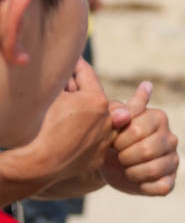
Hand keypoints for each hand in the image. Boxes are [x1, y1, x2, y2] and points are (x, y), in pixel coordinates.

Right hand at [0, 58, 129, 203]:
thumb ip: (66, 83)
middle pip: (93, 97)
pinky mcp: (99, 158)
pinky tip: (69, 134)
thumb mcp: (51, 97)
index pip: (87, 74)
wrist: (38, 165)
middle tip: (67, 86)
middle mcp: (108, 120)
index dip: (76, 64)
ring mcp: (105, 140)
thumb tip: (68, 73)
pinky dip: (84, 135)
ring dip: (86, 114)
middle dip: (81, 90)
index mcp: (97, 100)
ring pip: (96, 120)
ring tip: (67, 114)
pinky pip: (93, 141)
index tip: (72, 57)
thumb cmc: (41, 127)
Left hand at [100, 81, 178, 195]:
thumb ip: (125, 106)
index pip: (139, 129)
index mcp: (159, 118)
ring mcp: (173, 160)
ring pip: (154, 169)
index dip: (120, 139)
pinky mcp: (170, 180)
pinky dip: (143, 186)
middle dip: (124, 156)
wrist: (106, 164)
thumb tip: (147, 86)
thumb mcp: (110, 119)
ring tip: (124, 167)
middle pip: (148, 150)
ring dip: (132, 172)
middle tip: (117, 155)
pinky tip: (135, 179)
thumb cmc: (110, 137)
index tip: (112, 140)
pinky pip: (161, 186)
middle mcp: (171, 138)